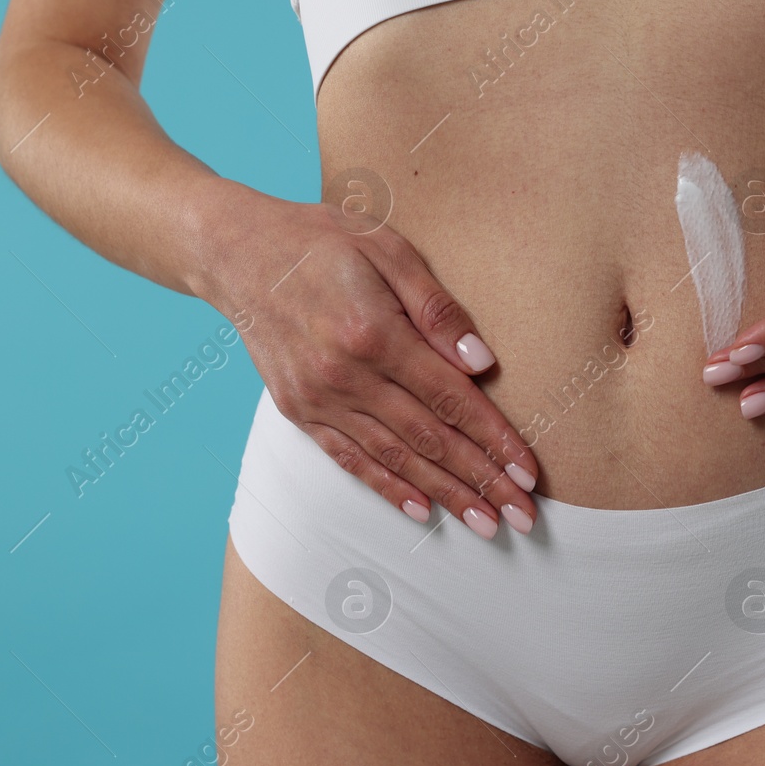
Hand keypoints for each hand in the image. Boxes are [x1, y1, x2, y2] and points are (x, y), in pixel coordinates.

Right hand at [202, 188, 539, 538]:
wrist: (236, 253)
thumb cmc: (320, 242)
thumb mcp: (387, 249)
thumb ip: (436, 308)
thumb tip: (481, 362)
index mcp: (373, 333)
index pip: (450, 398)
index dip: (494, 439)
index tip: (528, 472)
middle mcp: (345, 376)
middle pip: (429, 439)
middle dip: (482, 481)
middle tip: (522, 515)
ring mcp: (318, 400)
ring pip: (395, 458)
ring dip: (445, 496)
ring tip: (485, 523)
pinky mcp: (298, 412)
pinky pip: (350, 460)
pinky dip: (388, 488)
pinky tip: (422, 511)